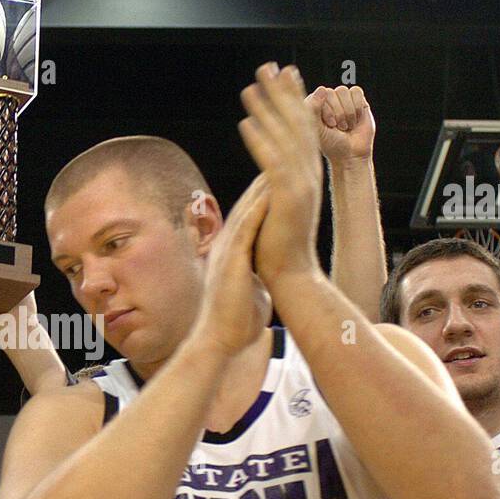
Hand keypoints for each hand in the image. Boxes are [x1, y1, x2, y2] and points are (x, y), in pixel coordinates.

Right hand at [192, 175, 272, 356]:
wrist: (219, 342)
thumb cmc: (236, 325)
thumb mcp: (249, 295)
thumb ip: (254, 281)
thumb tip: (261, 280)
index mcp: (233, 254)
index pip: (250, 218)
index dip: (264, 195)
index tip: (280, 176)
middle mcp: (227, 247)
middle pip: (246, 206)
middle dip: (262, 180)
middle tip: (278, 155)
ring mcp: (227, 252)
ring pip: (245, 211)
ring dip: (260, 186)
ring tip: (276, 161)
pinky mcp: (231, 261)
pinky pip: (245, 229)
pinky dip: (257, 208)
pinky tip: (270, 190)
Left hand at [238, 63, 324, 286]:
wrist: (291, 277)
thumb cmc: (279, 246)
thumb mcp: (277, 206)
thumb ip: (275, 185)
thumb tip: (268, 172)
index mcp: (307, 174)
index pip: (301, 128)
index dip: (293, 100)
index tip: (285, 75)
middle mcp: (309, 175)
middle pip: (296, 124)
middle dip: (281, 93)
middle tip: (268, 66)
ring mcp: (301, 185)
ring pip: (283, 138)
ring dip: (266, 110)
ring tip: (249, 87)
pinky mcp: (288, 198)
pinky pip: (272, 163)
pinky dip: (259, 141)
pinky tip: (245, 122)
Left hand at [307, 84, 374, 164]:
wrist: (351, 153)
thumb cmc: (331, 143)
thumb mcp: (317, 129)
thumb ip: (313, 109)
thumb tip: (322, 89)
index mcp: (314, 106)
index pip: (319, 94)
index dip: (327, 110)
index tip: (330, 125)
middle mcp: (327, 100)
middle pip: (332, 92)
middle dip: (338, 112)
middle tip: (339, 127)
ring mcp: (342, 99)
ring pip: (343, 91)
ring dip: (348, 111)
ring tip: (347, 125)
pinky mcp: (357, 100)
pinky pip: (356, 91)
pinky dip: (357, 107)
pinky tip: (356, 119)